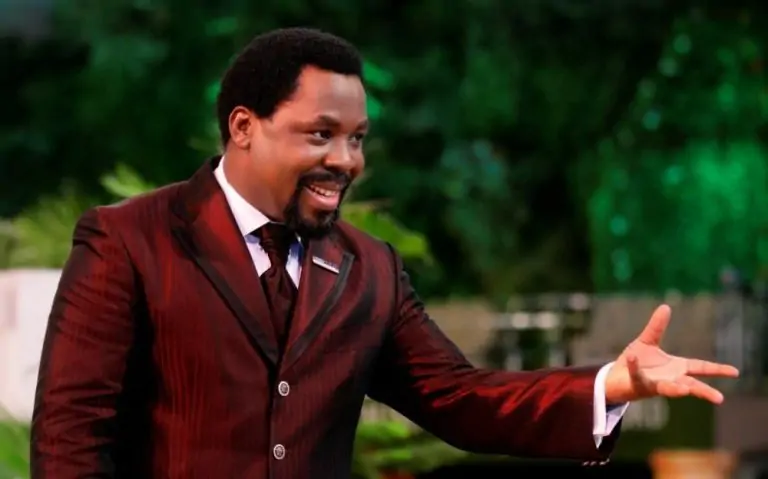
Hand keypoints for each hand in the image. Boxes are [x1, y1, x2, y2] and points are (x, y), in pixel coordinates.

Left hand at [604, 304, 738, 404]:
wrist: (616, 377)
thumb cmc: (636, 362)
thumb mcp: (648, 341)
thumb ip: (657, 327)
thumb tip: (666, 306)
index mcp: (676, 368)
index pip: (700, 368)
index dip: (717, 369)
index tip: (735, 372)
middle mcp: (670, 379)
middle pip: (691, 385)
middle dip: (704, 392)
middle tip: (720, 399)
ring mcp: (655, 384)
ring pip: (667, 388)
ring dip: (675, 389)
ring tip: (684, 389)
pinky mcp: (638, 385)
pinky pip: (637, 375)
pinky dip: (634, 366)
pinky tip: (631, 357)